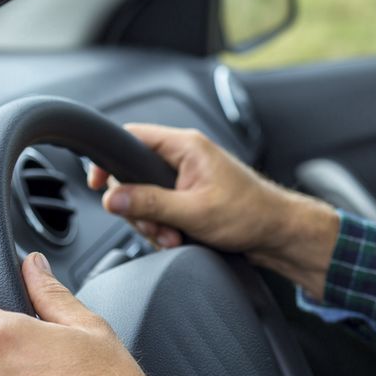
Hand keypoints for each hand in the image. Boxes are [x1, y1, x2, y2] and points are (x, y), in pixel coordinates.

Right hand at [88, 123, 339, 295]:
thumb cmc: (249, 214)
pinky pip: (161, 208)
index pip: (132, 137)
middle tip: (156, 226)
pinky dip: (164, 226)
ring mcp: (187, 177)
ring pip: (146, 196)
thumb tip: (113, 198)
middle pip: (134, 174)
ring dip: (153, 222)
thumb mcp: (193, 211)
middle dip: (138, 207)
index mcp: (186, 146)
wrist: (277, 232)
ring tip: (174, 236)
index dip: (109, 159)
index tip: (98, 184)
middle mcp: (185, 157)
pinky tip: (178, 239)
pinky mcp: (190, 196)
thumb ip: (150, 203)